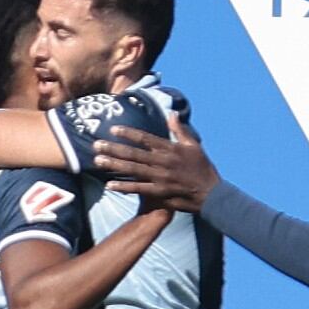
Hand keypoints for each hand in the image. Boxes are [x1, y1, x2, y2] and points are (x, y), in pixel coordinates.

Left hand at [94, 116, 218, 211]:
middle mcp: (163, 162)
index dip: (128, 133)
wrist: (212, 194)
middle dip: (114, 148)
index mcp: (170, 149)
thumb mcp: (194, 146)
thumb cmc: (203, 169)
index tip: (113, 129)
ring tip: (98, 160)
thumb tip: (172, 114)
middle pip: (134, 153)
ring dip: (114, 165)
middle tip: (96, 144)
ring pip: (133, 170)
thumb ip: (180, 130)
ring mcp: (161, 178)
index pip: (145, 138)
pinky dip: (125, 186)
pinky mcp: (161, 192)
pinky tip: (110, 184)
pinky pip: (139, 189)